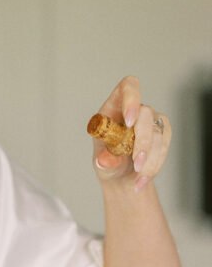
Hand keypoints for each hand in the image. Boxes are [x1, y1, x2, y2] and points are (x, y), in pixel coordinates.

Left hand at [93, 75, 171, 191]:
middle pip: (146, 114)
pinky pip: (164, 145)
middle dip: (142, 141)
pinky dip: (155, 164)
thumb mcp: (102, 164)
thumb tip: (105, 161)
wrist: (123, 178)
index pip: (128, 87)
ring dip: (149, 158)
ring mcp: (151, 120)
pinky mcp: (163, 132)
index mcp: (114, 107)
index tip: (129, 121)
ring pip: (158, 133)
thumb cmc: (109, 163)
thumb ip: (104, 160)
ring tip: (137, 178)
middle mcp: (135, 110)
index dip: (131, 99)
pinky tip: (143, 179)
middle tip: (136, 164)